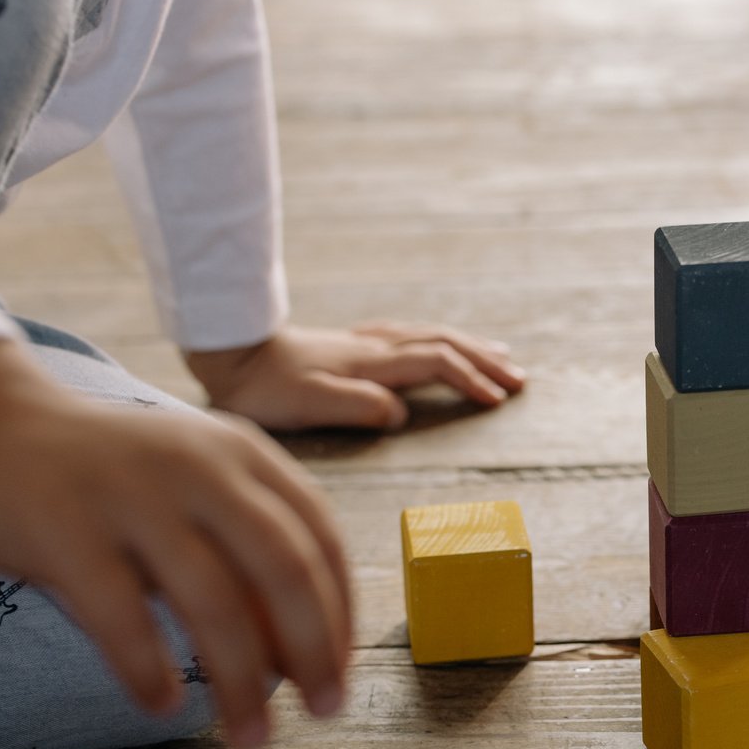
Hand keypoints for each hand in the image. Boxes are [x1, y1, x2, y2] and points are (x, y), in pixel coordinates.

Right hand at [0, 342, 353, 748]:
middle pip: (284, 570)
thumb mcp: (192, 483)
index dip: (339, 612)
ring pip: (214, 603)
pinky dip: (150, 672)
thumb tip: (298, 650)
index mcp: (242, 454)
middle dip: (313, 651)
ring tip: (250, 735)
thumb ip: (245, 546)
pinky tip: (163, 706)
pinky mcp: (65, 531)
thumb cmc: (106, 473)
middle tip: (323, 711)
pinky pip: (123, 618)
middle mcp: (199, 468)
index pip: (320, 538)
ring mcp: (132, 497)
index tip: (338, 671)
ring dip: (242, 683)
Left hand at [186, 323, 525, 431]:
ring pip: (430, 335)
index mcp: (372, 364)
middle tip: (520, 379)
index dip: (472, 381)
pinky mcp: (350, 345)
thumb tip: (402, 413)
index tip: (499, 401)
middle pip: (444, 343)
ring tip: (499, 355)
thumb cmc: (264, 388)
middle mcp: (374, 347)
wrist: (228, 352)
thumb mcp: (310, 404)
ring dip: (470, 346)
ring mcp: (363, 343)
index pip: (437, 364)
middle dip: (486, 360)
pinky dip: (439, 341)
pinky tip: (438, 344)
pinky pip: (411, 336)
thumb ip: (360, 407)